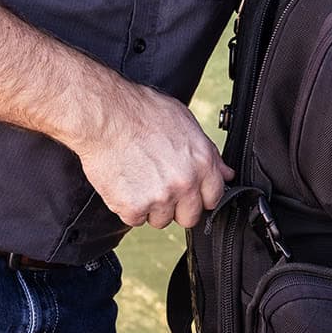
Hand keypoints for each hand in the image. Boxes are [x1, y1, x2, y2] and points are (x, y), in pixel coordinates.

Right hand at [74, 78, 232, 230]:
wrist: (106, 116)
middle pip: (189, 217)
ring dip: (151, 207)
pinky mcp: (133, 207)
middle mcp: (184, 183)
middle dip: (177, 206)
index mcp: (201, 163)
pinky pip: (135, 219)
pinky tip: (125, 184)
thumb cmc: (141, 112)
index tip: (189, 191)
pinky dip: (128, 206)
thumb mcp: (185, 122)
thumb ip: (208, 152)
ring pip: (161, 220)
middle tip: (160, 187)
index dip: (200, 195)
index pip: (213, 198)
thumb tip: (225, 172)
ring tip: (139, 180)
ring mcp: (159, 198)